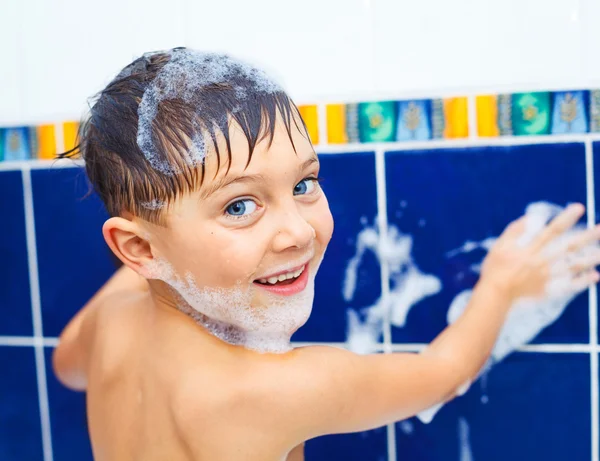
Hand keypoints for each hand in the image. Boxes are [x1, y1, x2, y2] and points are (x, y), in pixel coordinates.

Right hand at [479, 203, 599, 302]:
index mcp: (530, 249)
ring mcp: (546, 276)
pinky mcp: (547, 289)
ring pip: (573, 266)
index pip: (552, 231)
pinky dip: (582, 281)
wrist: (495, 293)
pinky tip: (595, 275)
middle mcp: (541, 261)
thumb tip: (529, 217)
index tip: (580, 208)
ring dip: (591, 258)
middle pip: (568, 247)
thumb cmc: (495, 268)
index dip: (566, 219)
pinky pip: (568, 285)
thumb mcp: (499, 245)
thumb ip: (514, 230)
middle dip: (587, 237)